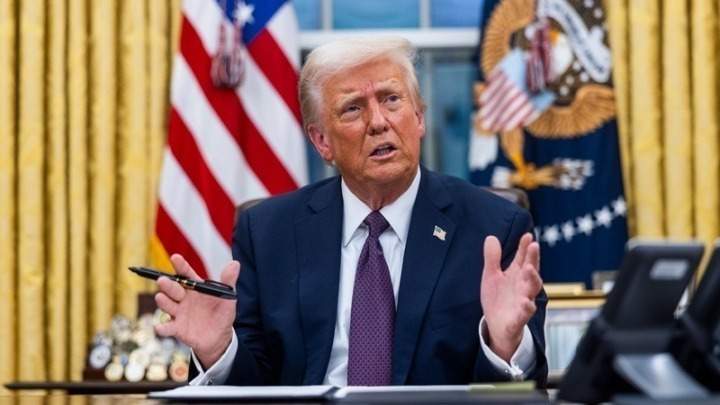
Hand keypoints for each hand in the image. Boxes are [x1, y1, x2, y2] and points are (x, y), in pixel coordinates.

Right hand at [154, 254, 239, 368]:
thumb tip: (235, 263)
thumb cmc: (222, 313)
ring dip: (163, 301)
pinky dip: (162, 328)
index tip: (175, 257)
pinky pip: (167, 327)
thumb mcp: (227, 297)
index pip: (185, 274)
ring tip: (161, 297)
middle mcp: (183, 298)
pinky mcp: (176, 328)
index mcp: (195, 288)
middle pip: (173, 288)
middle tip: (163, 280)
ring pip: (167, 304)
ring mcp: (178, 313)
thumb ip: (228, 280)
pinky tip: (160, 327)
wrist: (219, 337)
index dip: (180, 265)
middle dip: (167, 284)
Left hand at [480, 233, 541, 361]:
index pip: (523, 258)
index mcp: (517, 275)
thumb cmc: (498, 298)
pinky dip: (527, 308)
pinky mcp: (519, 318)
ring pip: (531, 290)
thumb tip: (491, 237)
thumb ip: (493, 258)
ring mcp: (523, 302)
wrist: (497, 326)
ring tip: (529, 268)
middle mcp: (523, 287)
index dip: (525, 247)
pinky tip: (526, 302)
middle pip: (531, 271)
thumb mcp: (492, 276)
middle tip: (533, 246)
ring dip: (532, 279)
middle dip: (532, 259)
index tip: (527, 236)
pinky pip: (525, 313)